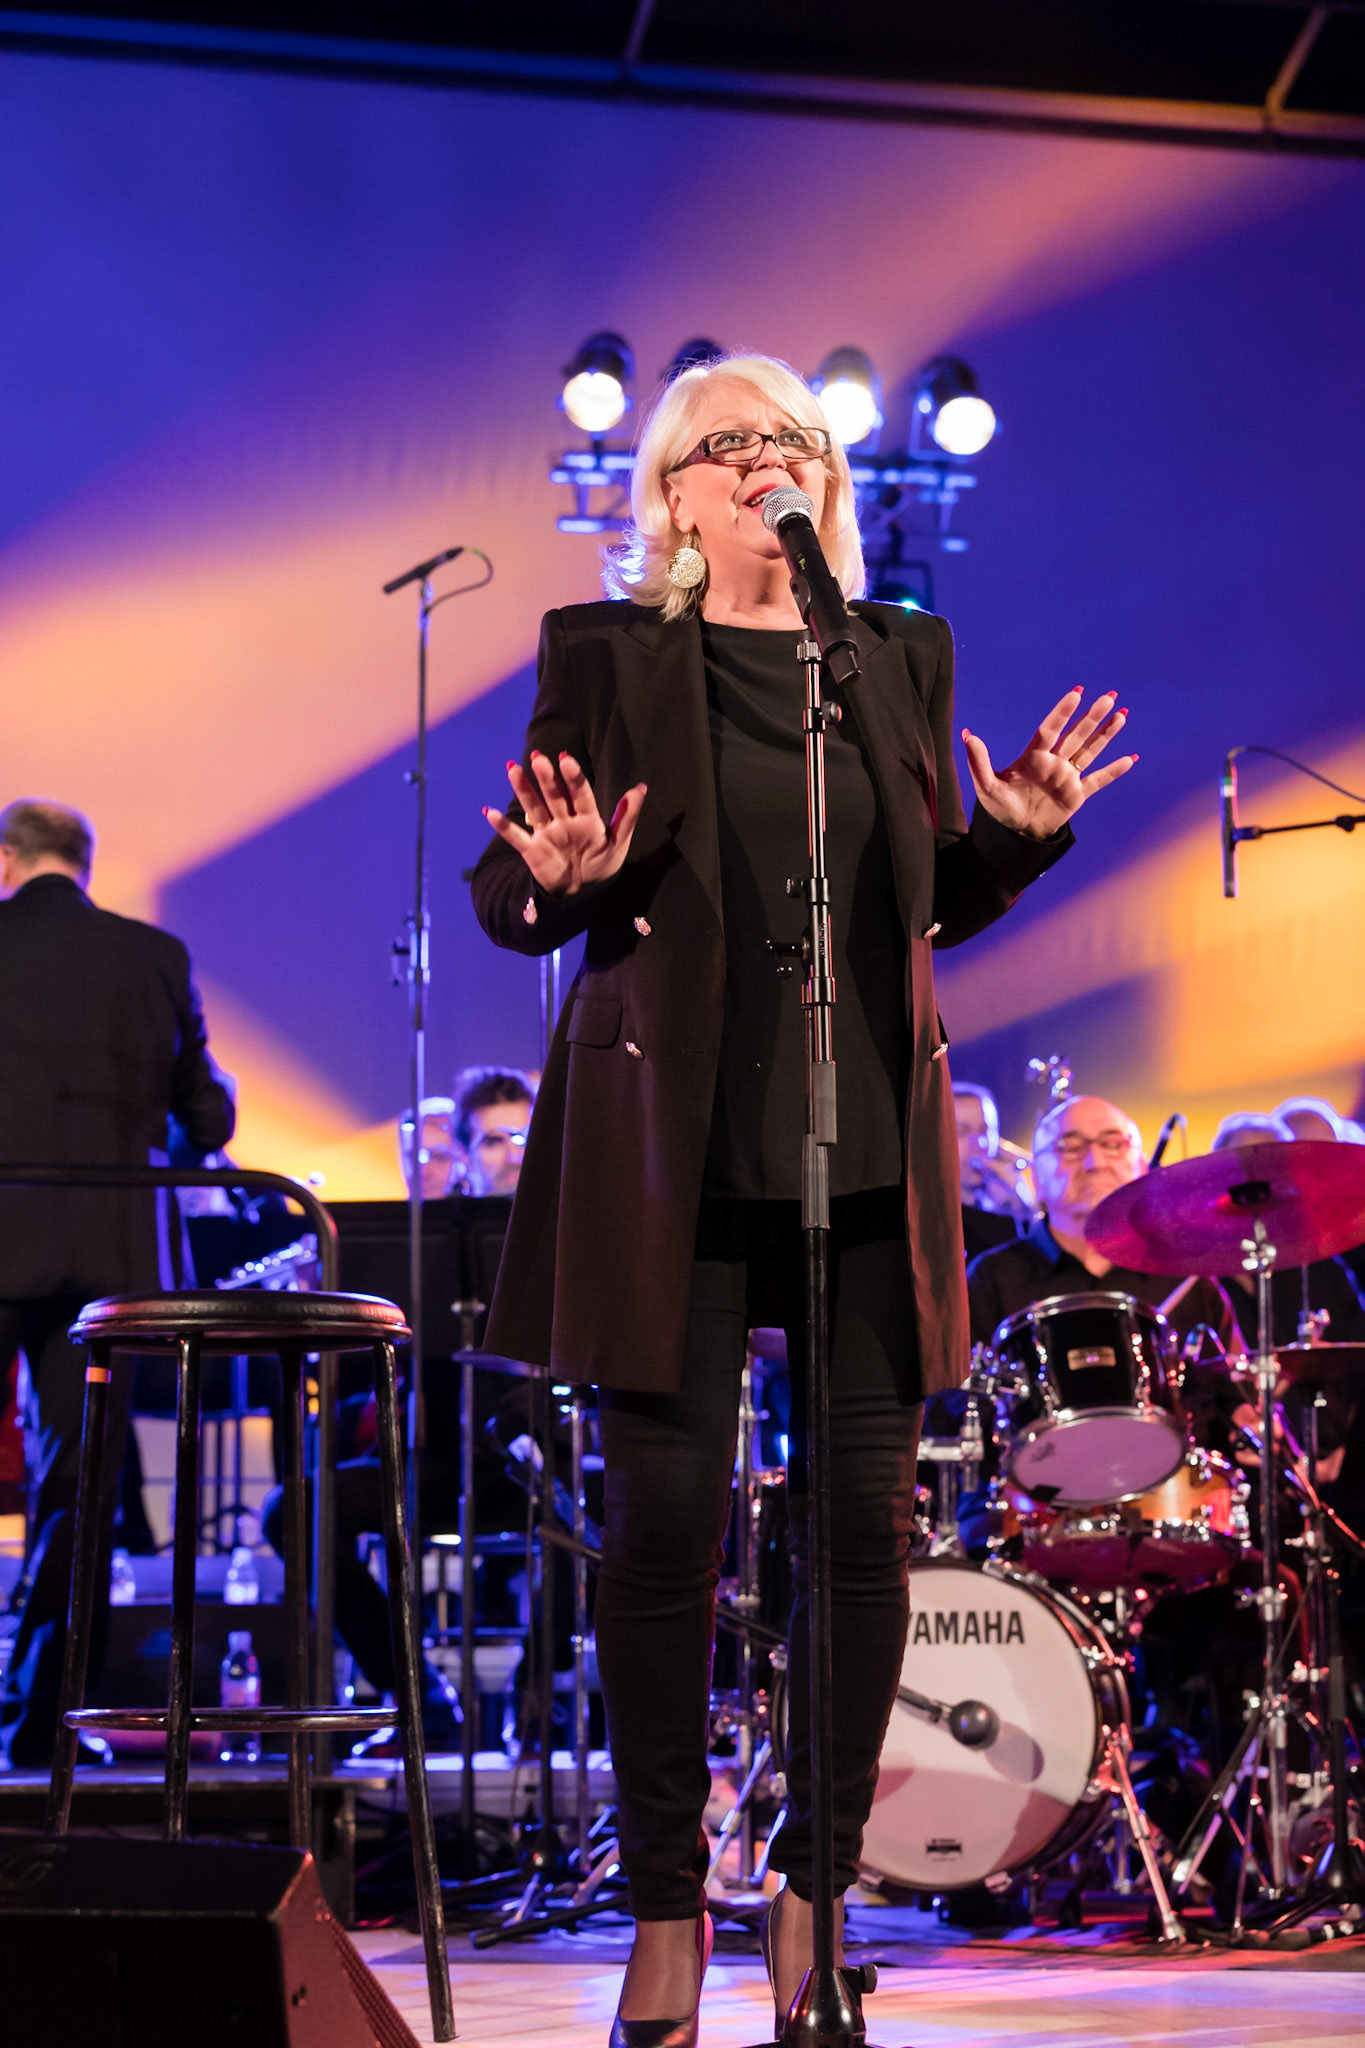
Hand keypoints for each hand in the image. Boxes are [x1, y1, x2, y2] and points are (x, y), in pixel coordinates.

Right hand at [483, 750, 645, 896]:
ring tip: (513, 769)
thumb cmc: (602, 865)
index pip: (580, 795)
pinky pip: (515, 837)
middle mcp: (564, 821)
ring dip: (523, 790)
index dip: (574, 778)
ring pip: (534, 808)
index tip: (566, 760)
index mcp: (587, 819)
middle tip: (538, 757)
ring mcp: (547, 834)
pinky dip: (502, 826)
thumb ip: (627, 817)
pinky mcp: (532, 850)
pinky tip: (489, 812)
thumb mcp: (618, 843)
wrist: (583, 893)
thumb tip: (641, 787)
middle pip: (554, 796)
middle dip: (546, 778)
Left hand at [961, 689, 1135, 840]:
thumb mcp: (986, 785)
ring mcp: (1067, 778)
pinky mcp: (1077, 795)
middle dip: (1092, 716)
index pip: (1051, 729)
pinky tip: (1130, 758)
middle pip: (1076, 735)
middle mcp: (1054, 762)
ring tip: (1122, 714)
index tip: (1077, 692)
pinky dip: (1114, 771)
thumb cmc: (1000, 808)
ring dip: (1106, 735)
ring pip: (1090, 751)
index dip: (1063, 711)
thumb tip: (967, 734)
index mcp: (1034, 757)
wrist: (1015, 833)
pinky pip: (1098, 781)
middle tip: (1110, 695)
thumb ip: (978, 761)